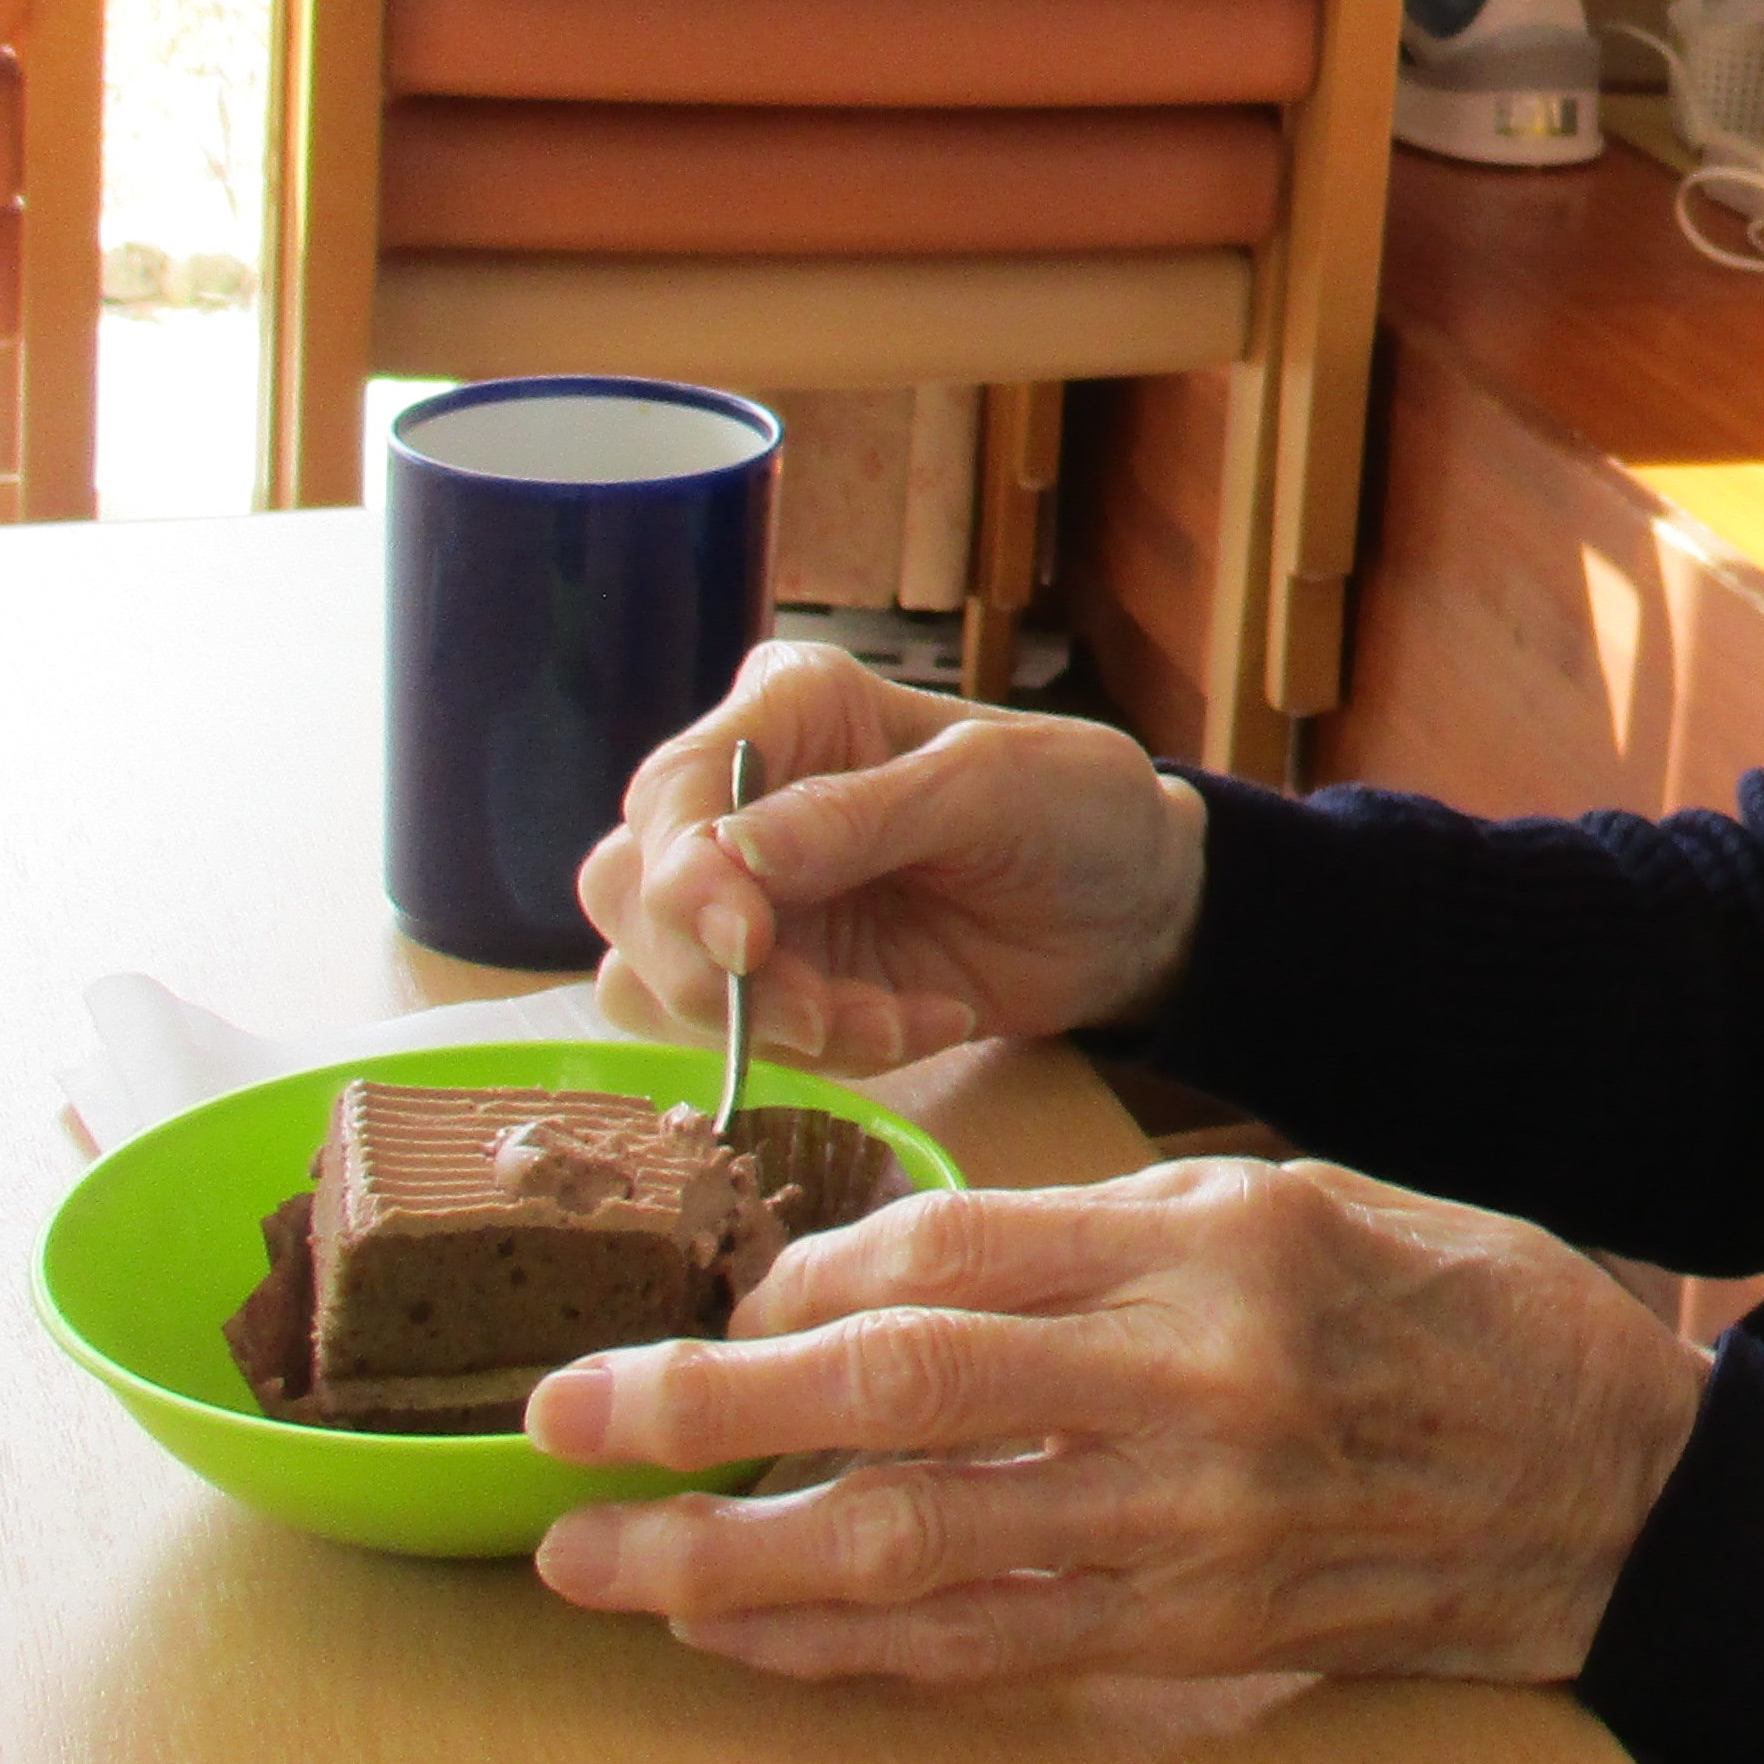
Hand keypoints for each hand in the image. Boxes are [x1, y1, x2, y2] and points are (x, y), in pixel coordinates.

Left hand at [523, 1158, 1713, 1686]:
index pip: (954, 1251)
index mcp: (1213, 1243)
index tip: (722, 1295)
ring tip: (601, 1563)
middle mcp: (1189, 1383)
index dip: (807, 1280)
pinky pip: (984, 1648)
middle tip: (565, 1420)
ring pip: (909, 1550)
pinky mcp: (1194, 1631)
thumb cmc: (1457, 1307)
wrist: (1611, 1482)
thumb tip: (909, 1270)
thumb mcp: (1301, 1197)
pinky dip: (848, 1650)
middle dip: (703, 1415)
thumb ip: (1114, 1229)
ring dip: (731, 1565)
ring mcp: (1189, 1526)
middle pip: (893, 1400)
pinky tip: (751, 1638)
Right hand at [579, 639, 1206, 1068]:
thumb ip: (861, 817)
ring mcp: (750, 897)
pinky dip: (822, 1052)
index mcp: (790, 710)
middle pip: (630, 892)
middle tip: (830, 1014)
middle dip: (714, 974)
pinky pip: (738, 1038)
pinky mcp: (777, 979)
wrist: (1132, 906)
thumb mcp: (993, 786)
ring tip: (898, 1018)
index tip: (746, 946)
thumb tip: (727, 857)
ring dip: (772, 1026)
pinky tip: (923, 1020)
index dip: (683, 877)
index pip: (675, 789)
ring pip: (656, 978)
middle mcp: (743, 799)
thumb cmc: (1075, 806)